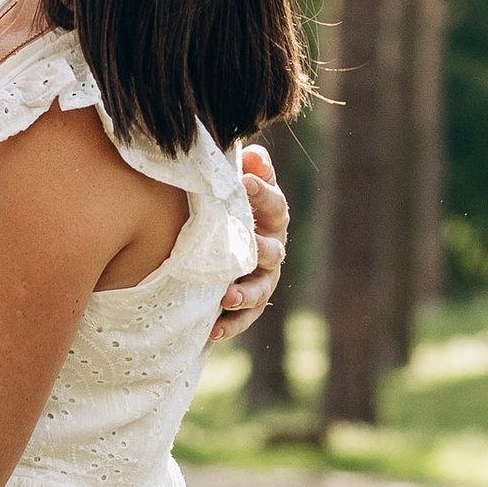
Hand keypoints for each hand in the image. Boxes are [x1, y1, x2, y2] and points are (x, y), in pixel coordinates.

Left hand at [212, 143, 289, 342]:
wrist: (214, 242)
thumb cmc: (226, 204)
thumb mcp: (236, 183)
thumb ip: (248, 169)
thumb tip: (254, 156)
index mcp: (271, 218)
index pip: (274, 204)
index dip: (263, 192)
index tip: (245, 181)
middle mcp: (271, 249)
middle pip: (273, 251)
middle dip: (260, 250)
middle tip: (249, 247)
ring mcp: (261, 279)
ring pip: (260, 289)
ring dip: (245, 295)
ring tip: (227, 298)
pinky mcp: (246, 306)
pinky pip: (242, 319)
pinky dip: (230, 325)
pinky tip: (212, 330)